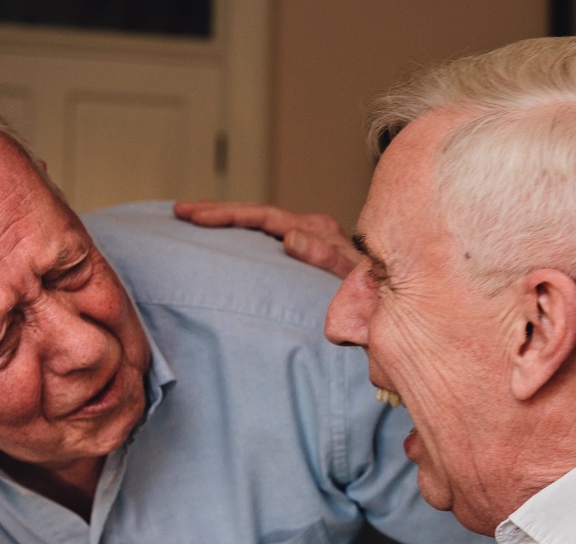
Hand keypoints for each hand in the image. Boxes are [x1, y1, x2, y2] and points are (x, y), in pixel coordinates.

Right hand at [174, 200, 361, 277]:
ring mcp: (311, 237)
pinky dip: (244, 231)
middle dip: (217, 210)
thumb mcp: (354, 277)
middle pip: (256, 212)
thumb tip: (290, 237)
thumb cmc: (378, 293)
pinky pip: (270, 235)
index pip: (264, 216)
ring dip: (226, 217)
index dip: (229, 214)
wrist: (395, 301)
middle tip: (180, 210)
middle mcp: (313, 229)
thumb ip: (326, 257)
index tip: (197, 217)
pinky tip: (225, 235)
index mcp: (318, 231)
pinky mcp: (309, 248)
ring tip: (190, 215)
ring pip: (260, 221)